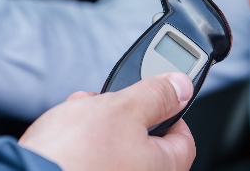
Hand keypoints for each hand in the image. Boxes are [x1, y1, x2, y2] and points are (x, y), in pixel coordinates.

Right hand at [19, 73, 196, 170]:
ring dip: (99, 125)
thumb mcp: (123, 108)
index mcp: (163, 169)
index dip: (171, 109)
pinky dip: (82, 143)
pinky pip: (91, 159)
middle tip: (110, 100)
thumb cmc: (75, 154)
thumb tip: (181, 86)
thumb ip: (156, 95)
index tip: (156, 94)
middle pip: (145, 142)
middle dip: (124, 114)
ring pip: (114, 148)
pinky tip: (65, 131)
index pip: (183, 137)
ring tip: (80, 111)